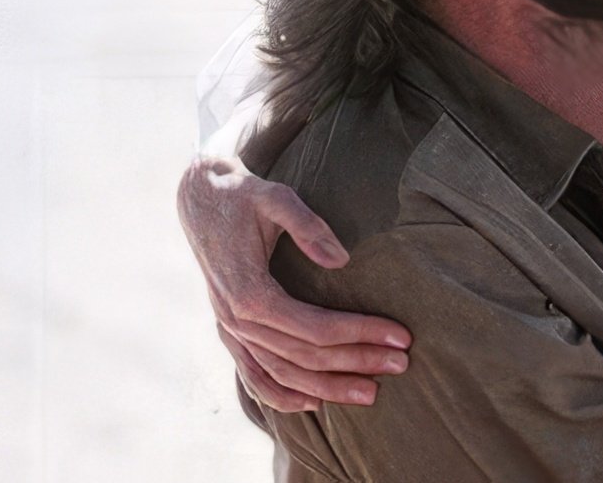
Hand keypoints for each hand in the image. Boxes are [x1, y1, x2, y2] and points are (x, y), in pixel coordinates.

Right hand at [177, 155, 411, 411]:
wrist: (200, 200)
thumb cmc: (244, 196)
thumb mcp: (276, 197)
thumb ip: (308, 225)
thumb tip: (342, 260)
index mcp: (249, 291)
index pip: (314, 327)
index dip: (359, 334)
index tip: (400, 336)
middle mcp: (236, 319)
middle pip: (304, 356)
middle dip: (356, 362)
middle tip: (402, 364)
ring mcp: (230, 330)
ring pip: (281, 374)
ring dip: (327, 389)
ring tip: (371, 394)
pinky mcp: (229, 332)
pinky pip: (253, 376)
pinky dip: (282, 396)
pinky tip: (314, 404)